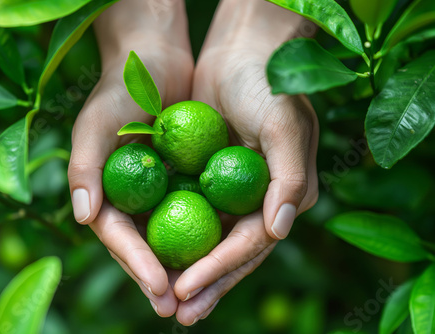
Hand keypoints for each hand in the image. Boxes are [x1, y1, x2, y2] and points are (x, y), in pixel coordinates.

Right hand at [67, 0, 193, 317]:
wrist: (154, 62)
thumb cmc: (120, 89)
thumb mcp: (97, 122)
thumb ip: (86, 167)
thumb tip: (83, 216)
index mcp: (105, 192)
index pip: (120, 238)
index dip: (138, 265)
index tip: (161, 289)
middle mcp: (131, 199)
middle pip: (146, 248)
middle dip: (162, 281)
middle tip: (182, 312)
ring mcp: (158, 192)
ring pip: (173, 238)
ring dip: (187, 269)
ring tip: (203, 299)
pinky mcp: (184, 180)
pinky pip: (197, 212)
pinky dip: (207, 236)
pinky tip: (224, 258)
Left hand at [171, 0, 318, 324]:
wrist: (243, 51)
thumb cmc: (268, 84)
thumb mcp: (284, 124)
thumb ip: (287, 179)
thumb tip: (279, 232)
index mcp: (284, 195)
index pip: (251, 244)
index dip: (219, 269)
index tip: (184, 290)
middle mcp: (261, 200)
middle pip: (232, 252)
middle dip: (206, 284)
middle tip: (178, 315)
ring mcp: (235, 190)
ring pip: (211, 240)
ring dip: (190, 270)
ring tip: (167, 301)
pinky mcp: (211, 177)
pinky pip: (193, 213)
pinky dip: (178, 237)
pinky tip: (159, 258)